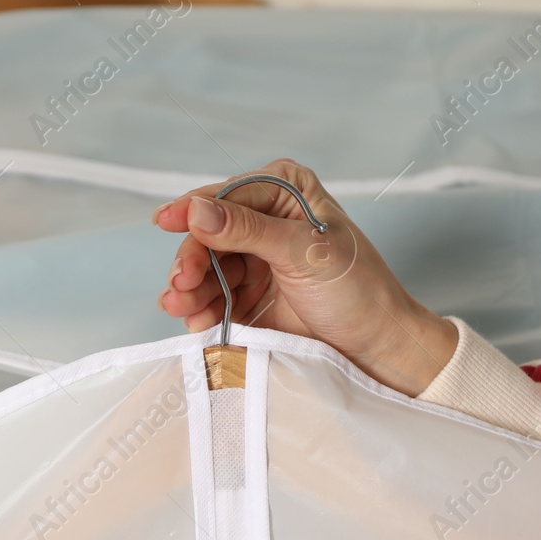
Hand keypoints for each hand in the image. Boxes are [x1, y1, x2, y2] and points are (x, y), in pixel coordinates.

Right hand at [153, 158, 457, 396]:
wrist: (376, 347)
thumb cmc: (357, 290)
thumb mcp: (303, 252)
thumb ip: (248, 230)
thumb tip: (196, 210)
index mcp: (284, 192)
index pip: (227, 195)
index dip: (194, 209)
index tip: (164, 222)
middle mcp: (263, 221)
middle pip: (206, 234)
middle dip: (191, 259)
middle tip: (181, 284)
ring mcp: (252, 261)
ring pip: (203, 269)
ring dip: (188, 289)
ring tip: (181, 308)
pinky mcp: (245, 299)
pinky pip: (209, 300)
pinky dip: (198, 311)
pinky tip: (196, 322)